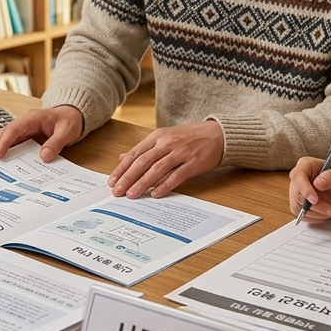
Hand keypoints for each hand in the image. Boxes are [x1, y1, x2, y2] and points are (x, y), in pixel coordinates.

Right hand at [0, 105, 82, 161]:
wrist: (72, 116)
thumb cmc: (68, 120)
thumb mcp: (66, 131)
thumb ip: (55, 143)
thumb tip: (44, 156)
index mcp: (31, 118)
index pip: (13, 129)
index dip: (4, 142)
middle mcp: (24, 123)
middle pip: (5, 134)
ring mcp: (24, 130)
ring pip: (7, 140)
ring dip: (3, 151)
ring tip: (1, 167)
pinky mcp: (26, 138)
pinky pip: (15, 145)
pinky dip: (12, 154)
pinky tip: (12, 165)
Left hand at [108, 120, 224, 198]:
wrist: (218, 135)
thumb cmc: (190, 138)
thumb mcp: (165, 138)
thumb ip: (145, 149)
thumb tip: (123, 158)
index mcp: (158, 136)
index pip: (135, 154)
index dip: (122, 169)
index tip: (112, 181)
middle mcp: (167, 143)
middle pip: (143, 162)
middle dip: (128, 178)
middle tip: (117, 191)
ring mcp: (181, 153)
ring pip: (156, 169)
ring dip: (142, 183)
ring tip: (131, 195)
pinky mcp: (193, 163)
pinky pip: (176, 176)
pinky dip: (164, 185)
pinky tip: (155, 194)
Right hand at [288, 156, 330, 220]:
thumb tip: (318, 183)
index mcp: (306, 165)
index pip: (297, 176)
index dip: (304, 188)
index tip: (315, 199)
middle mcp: (298, 178)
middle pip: (297, 194)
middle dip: (315, 206)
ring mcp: (296, 192)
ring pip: (298, 207)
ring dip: (317, 213)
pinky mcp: (298, 205)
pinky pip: (301, 215)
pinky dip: (315, 218)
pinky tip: (325, 214)